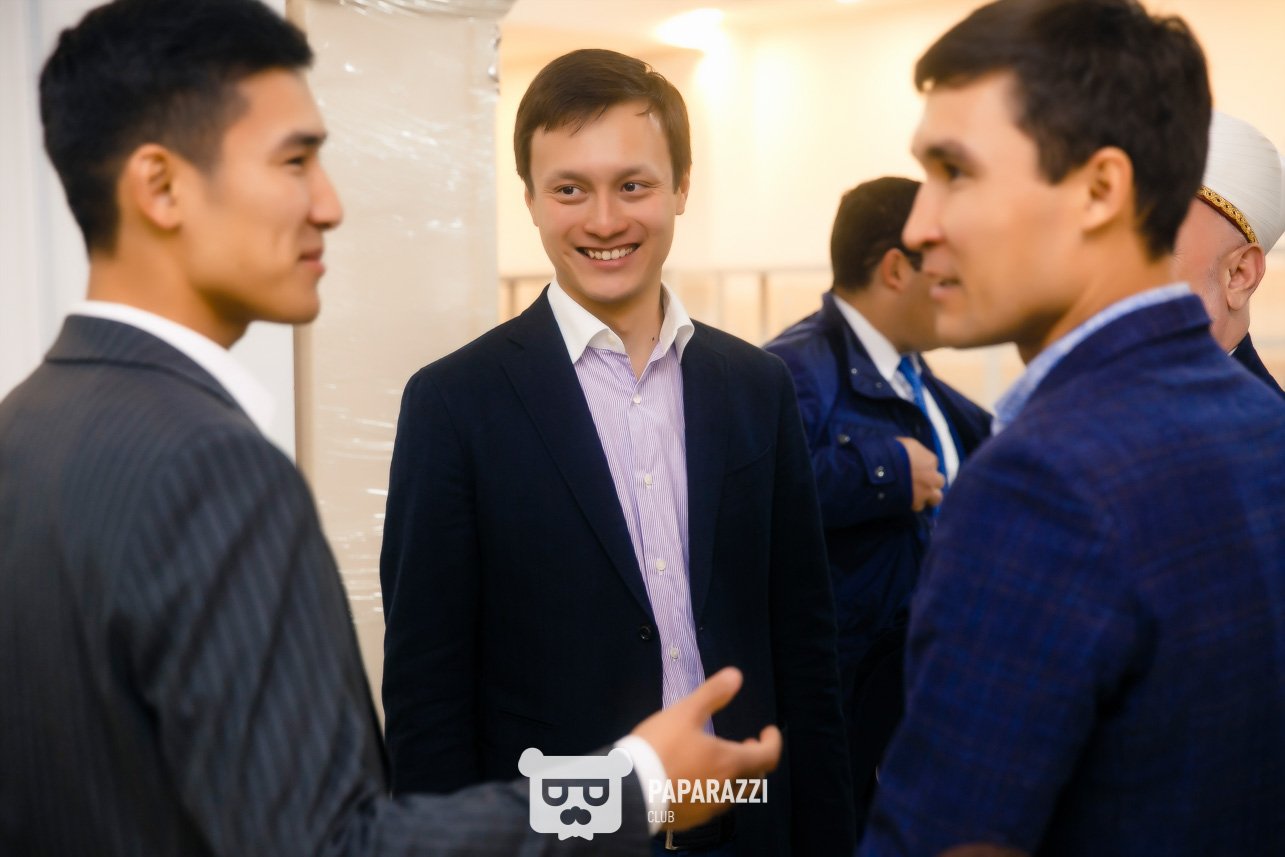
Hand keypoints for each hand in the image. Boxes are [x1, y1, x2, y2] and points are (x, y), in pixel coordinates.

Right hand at [630, 667, 780, 830]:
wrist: (629, 791)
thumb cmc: (660, 747)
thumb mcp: (685, 713)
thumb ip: (713, 693)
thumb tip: (737, 675)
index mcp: (731, 763)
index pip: (768, 757)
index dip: (773, 742)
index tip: (768, 731)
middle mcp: (726, 790)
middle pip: (755, 778)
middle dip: (755, 759)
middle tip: (746, 744)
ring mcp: (708, 808)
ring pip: (734, 793)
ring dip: (736, 775)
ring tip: (720, 759)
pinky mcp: (691, 820)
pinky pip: (712, 803)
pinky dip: (715, 789)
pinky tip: (697, 779)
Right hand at [896, 436, 944, 510]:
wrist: (881, 470)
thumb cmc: (891, 452)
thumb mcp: (905, 444)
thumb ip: (913, 451)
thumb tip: (911, 453)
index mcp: (930, 460)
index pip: (933, 463)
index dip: (923, 466)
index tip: (915, 467)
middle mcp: (932, 476)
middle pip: (939, 481)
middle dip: (931, 481)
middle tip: (920, 481)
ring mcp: (926, 491)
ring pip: (936, 497)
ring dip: (929, 496)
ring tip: (918, 494)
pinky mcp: (917, 503)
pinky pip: (919, 506)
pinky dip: (915, 503)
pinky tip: (907, 500)